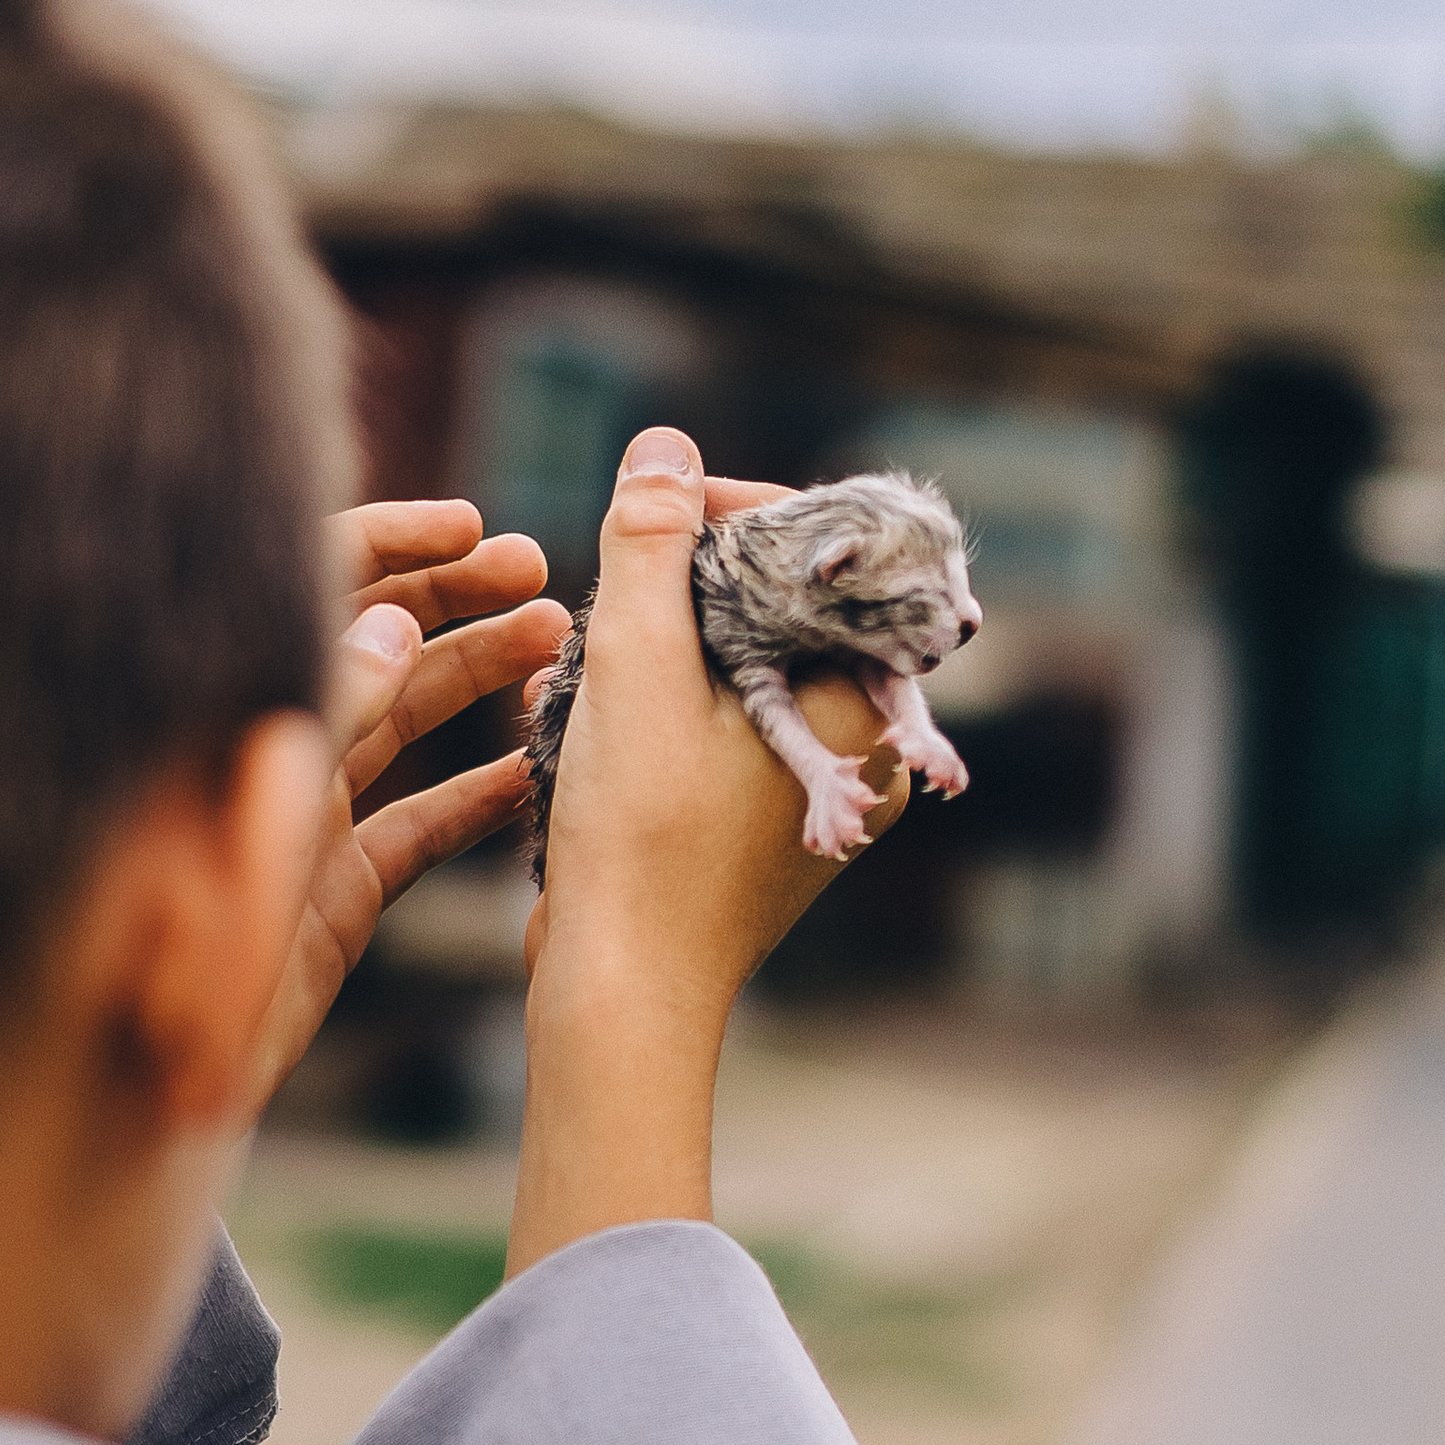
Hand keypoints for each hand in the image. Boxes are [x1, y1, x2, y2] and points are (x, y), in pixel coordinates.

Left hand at [243, 501, 567, 1118]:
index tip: (474, 527)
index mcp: (235, 694)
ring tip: (561, 646)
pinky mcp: (335, 887)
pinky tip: (540, 765)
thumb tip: (394, 622)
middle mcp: (267, 738)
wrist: (147, 1076)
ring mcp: (302, 812)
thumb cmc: (182, 926)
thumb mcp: (261, 795)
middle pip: (371, 637)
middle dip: (458, 598)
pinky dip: (480, 790)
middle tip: (544, 574)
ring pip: (406, 720)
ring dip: (482, 676)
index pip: (312, 577)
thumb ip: (329, 703)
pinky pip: (420, 822)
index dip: (393, 539)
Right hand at [526, 435, 905, 1019]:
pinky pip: (713, 728)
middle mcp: (860, 746)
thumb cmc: (640, 842)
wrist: (621, 995)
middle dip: (677, 591)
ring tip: (581, 680)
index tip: (653, 515)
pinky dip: (650, 711)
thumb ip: (651, 547)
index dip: (735, 515)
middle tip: (606, 609)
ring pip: (734, 667)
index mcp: (863, 700)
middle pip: (776, 607)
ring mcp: (812, 789)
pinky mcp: (760, 823)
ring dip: (649, 653)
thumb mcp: (636, 670)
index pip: (826, 554)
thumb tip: (664, 449)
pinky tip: (580, 728)